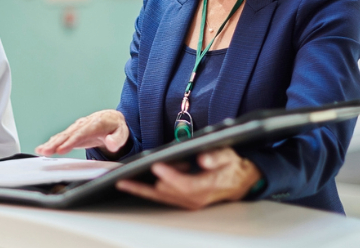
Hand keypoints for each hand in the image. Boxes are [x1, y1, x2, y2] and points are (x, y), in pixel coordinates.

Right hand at [35, 110, 128, 156]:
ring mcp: (77, 128)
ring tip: (40, 151)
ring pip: (62, 136)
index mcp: (95, 124)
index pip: (81, 134)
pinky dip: (51, 143)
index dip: (70, 142)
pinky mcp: (73, 132)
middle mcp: (83, 124)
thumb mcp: (122, 132)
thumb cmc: (116, 127)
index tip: (61, 150)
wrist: (111, 118)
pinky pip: (61, 137)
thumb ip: (117, 139)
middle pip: (68, 135)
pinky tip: (43, 149)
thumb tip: (111, 144)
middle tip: (45, 151)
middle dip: (56, 143)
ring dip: (50, 143)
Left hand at [115, 148, 260, 210]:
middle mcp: (195, 199)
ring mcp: (187, 202)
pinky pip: (159, 197)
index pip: (186, 185)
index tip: (156, 166)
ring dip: (140, 189)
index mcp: (208, 187)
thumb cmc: (231, 166)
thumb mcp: (229, 156)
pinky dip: (143, 190)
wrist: (238, 181)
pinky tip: (128, 183)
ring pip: (159, 197)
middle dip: (147, 185)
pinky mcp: (180, 200)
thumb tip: (203, 159)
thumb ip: (217, 157)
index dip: (171, 176)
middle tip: (126, 176)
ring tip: (120, 180)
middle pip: (167, 193)